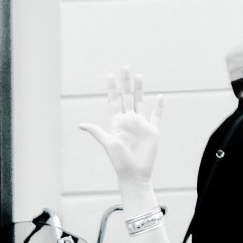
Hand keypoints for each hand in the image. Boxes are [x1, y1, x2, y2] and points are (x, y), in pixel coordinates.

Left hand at [79, 66, 163, 182]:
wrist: (134, 174)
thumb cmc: (120, 161)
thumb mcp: (108, 144)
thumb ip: (96, 132)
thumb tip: (81, 125)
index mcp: (117, 122)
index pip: (114, 101)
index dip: (111, 88)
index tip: (109, 75)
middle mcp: (128, 121)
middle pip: (126, 97)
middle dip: (125, 82)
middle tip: (124, 67)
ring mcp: (141, 124)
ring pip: (140, 102)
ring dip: (139, 89)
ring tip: (138, 76)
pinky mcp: (152, 131)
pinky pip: (156, 116)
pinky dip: (159, 107)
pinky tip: (161, 97)